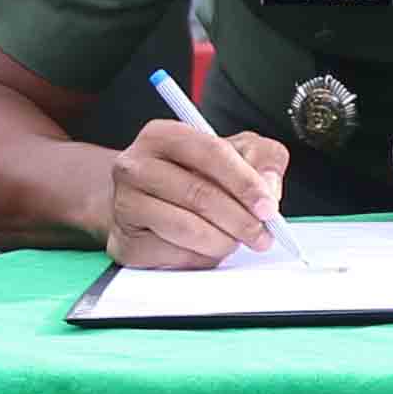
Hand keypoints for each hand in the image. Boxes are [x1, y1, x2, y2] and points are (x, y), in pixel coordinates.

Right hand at [104, 120, 288, 267]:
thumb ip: (262, 159)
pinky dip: (200, 257)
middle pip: (198, 194)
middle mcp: (135, 166)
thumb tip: (268, 189)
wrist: (146, 204)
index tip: (267, 207)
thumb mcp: (235, 153)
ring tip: (235, 241)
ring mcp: (124, 205)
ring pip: (186, 228)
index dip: (245, 182)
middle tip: (262, 235)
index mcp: (162, 135)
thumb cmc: (194, 176)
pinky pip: (173, 255)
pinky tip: (206, 249)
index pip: (211, 152)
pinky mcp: (126, 243)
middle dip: (240, 220)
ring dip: (222, 241)